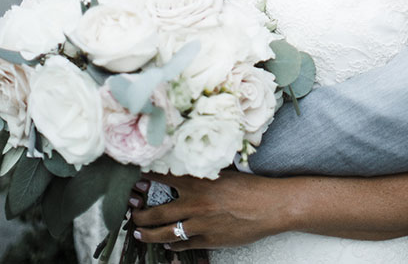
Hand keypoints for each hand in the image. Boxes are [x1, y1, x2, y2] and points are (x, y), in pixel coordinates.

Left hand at [129, 171, 292, 249]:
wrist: (270, 207)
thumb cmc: (251, 186)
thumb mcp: (225, 172)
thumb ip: (204, 172)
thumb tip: (187, 168)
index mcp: (199, 182)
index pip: (164, 178)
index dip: (147, 179)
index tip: (135, 179)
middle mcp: (195, 204)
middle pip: (157, 212)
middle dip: (139, 212)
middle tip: (130, 210)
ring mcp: (200, 226)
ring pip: (165, 233)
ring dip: (148, 233)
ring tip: (138, 231)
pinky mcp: (208, 241)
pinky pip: (183, 246)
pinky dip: (172, 245)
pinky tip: (167, 243)